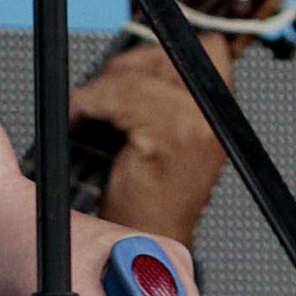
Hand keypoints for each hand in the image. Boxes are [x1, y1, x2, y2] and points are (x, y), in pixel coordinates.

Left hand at [69, 38, 234, 245]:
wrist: (149, 245)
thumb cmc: (149, 197)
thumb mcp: (167, 137)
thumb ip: (162, 98)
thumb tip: (134, 61)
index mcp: (218, 112)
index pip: (207, 50)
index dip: (160, 54)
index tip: (126, 70)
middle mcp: (213, 116)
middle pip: (165, 56)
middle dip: (124, 67)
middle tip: (98, 94)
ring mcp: (193, 126)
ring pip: (136, 77)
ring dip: (99, 89)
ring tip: (83, 111)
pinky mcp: (167, 139)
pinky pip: (117, 99)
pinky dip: (87, 103)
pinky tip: (78, 120)